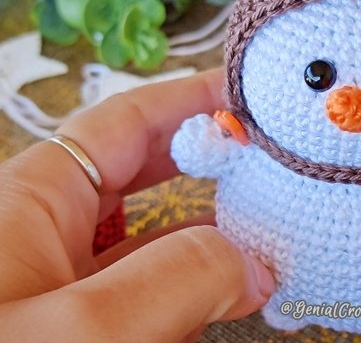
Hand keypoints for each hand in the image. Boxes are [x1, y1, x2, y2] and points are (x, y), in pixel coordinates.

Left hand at [0, 70, 273, 341]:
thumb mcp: (80, 330)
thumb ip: (177, 280)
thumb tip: (253, 262)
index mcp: (34, 201)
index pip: (128, 122)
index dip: (192, 100)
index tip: (251, 94)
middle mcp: (50, 235)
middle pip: (148, 176)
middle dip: (211, 168)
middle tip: (273, 167)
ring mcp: (68, 289)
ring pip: (155, 244)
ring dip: (213, 243)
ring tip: (271, 243)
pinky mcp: (84, 330)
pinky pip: (149, 298)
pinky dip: (194, 295)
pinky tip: (230, 301)